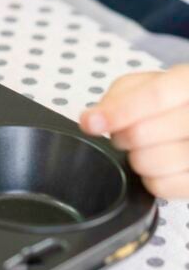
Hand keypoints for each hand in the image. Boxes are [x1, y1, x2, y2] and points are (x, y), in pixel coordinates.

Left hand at [80, 65, 188, 197]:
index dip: (118, 112)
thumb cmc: (166, 100)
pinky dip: (151, 179)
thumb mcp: (140, 85)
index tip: (91, 123)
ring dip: (136, 157)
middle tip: (128, 131)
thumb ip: (117, 97)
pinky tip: (160, 164)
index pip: (155, 96)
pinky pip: (161, 187)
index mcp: (188, 82)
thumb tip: (91, 120)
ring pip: (151, 163)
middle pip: (142, 133)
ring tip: (148, 147)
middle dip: (122, 135)